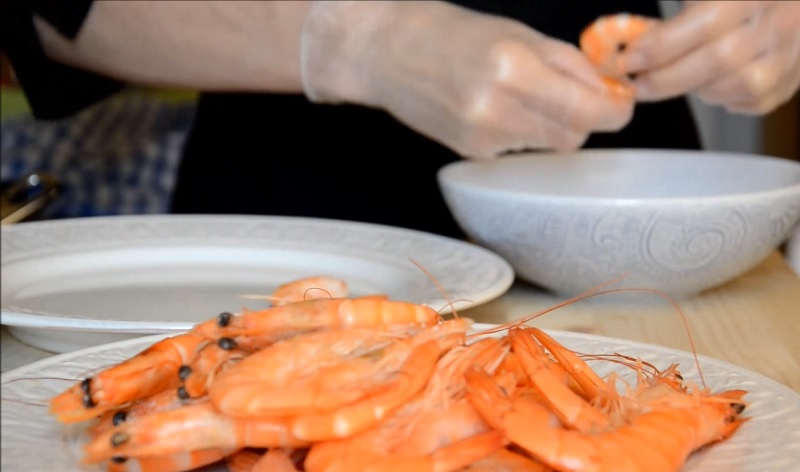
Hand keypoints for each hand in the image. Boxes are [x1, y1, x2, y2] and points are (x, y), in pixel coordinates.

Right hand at [299, 1, 633, 158]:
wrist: (385, 53)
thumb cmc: (449, 33)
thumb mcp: (516, 32)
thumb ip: (566, 63)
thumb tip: (608, 89)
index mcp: (513, 68)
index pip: (588, 110)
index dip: (615, 111)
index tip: (620, 103)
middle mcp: (497, 109)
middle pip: (572, 135)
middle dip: (583, 117)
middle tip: (574, 95)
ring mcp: (482, 137)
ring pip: (547, 145)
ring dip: (551, 124)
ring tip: (521, 95)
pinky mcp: (471, 153)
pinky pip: (519, 149)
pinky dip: (522, 132)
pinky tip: (496, 108)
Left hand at [624, 1, 799, 113]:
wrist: (787, 3)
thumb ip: (678, 14)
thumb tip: (631, 37)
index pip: (703, 25)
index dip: (661, 47)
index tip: (630, 60)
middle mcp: (778, 22)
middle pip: (718, 62)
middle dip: (667, 79)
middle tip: (638, 84)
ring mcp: (791, 54)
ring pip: (737, 86)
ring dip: (697, 89)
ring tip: (676, 79)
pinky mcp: (793, 80)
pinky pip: (753, 102)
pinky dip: (723, 98)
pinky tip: (708, 84)